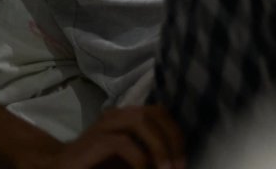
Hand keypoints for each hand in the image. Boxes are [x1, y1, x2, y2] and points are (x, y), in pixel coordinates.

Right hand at [26, 105, 184, 168]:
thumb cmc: (97, 167)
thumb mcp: (130, 160)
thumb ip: (149, 155)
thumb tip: (175, 162)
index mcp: (128, 116)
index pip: (160, 113)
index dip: (175, 134)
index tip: (182, 160)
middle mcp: (118, 115)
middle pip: (155, 113)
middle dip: (172, 139)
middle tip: (178, 166)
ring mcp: (105, 125)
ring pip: (140, 121)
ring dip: (158, 146)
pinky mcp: (94, 140)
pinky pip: (123, 142)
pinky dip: (139, 158)